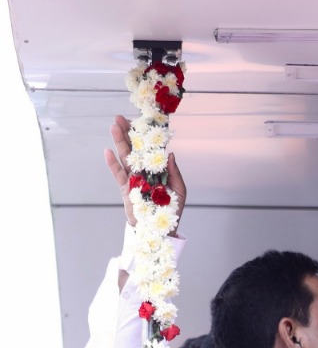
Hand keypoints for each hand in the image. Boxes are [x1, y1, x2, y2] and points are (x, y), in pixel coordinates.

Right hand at [105, 114, 185, 230]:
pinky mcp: (126, 189)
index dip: (146, 136)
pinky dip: (113, 164)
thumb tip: (171, 154)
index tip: (141, 121)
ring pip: (125, 157)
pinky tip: (107, 151)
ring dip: (119, 142)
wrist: (159, 230)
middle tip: (120, 117)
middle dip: (128, 133)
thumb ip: (174, 173)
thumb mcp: (179, 191)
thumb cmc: (172, 211)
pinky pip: (118, 174)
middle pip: (135, 149)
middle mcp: (144, 171)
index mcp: (158, 170)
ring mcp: (134, 179)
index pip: (151, 149)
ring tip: (113, 127)